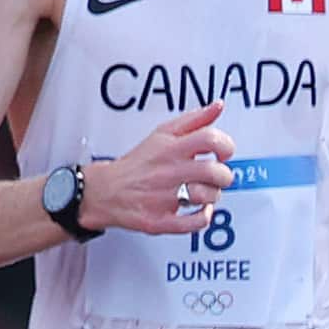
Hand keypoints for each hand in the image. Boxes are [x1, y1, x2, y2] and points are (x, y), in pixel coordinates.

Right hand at [91, 103, 234, 238]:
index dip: (226, 146)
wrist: (103, 191)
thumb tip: (217, 106)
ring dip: (213, 196)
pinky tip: (199, 210)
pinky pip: (195, 222)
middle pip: (215, 172)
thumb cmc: (137, 164)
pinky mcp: (159, 220)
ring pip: (208, 197)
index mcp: (169, 148)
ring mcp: (163, 197)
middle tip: (215, 177)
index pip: (210, 139)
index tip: (223, 153)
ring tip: (203, 192)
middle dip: (223, 176)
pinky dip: (204, 217)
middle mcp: (167, 172)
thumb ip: (193, 120)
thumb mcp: (162, 134)